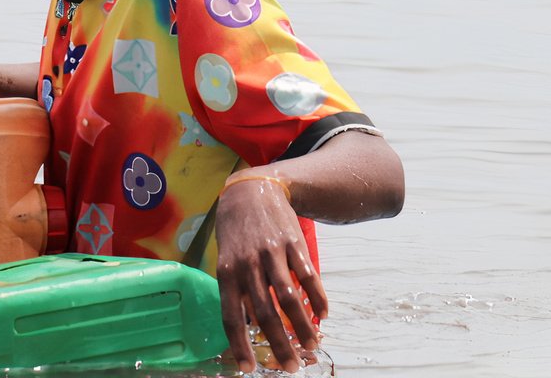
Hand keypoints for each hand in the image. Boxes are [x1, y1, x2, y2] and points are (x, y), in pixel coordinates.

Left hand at [215, 172, 327, 373]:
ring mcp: (271, 254)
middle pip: (265, 314)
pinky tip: (323, 315)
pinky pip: (307, 276)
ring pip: (289, 299)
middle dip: (280, 345)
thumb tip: (250, 326)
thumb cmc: (236, 231)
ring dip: (302, 327)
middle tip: (292, 366)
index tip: (249, 369)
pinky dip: (317, 298)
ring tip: (312, 346)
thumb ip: (238, 289)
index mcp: (227, 272)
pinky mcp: (292, 244)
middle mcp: (248, 265)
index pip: (232, 316)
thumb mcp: (227, 258)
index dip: (240, 344)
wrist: (252, 190)